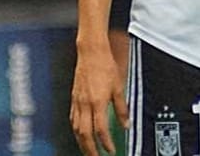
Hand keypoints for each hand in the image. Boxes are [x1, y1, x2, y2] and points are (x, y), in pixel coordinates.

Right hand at [70, 38, 127, 155]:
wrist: (91, 52)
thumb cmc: (105, 66)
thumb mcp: (119, 87)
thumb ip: (122, 108)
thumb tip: (127, 124)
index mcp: (97, 102)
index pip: (100, 129)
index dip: (106, 142)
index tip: (111, 150)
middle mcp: (85, 104)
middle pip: (84, 134)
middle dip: (90, 149)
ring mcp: (77, 101)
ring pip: (76, 128)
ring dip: (81, 142)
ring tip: (88, 150)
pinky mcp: (73, 98)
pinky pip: (72, 119)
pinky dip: (76, 130)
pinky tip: (79, 133)